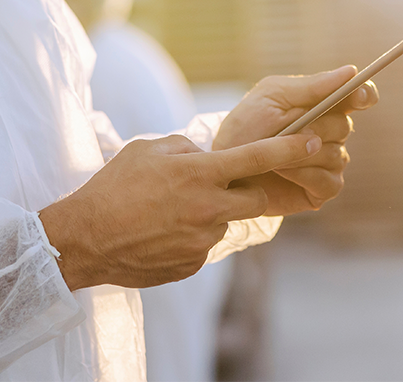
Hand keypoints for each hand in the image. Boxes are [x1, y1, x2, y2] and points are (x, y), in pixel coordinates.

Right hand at [39, 131, 321, 290]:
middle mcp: (210, 207)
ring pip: (228, 219)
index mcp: (200, 173)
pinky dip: (193, 232)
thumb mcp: (149, 149)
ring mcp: (204, 239)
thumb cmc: (115, 186)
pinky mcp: (194, 263)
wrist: (88, 238)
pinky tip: (163, 229)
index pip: (257, 156)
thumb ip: (186, 148)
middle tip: (230, 179)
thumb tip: (206, 154)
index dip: (290, 146)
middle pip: (257, 196)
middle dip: (254, 186)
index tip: (314, 138)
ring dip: (214, 210)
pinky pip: (206, 242)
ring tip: (172, 207)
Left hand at [213, 67, 378, 215]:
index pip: (358, 96)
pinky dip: (303, 174)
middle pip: (343, 125)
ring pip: (335, 154)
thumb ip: (310, 86)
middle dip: (313, 126)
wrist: (226, 166)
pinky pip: (329, 181)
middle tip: (285, 129)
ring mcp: (329, 160)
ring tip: (273, 152)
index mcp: (321, 103)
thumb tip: (350, 72)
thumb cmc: (246, 126)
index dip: (364, 95)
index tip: (359, 96)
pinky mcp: (323, 188)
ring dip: (300, 152)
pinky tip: (282, 169)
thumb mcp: (271, 97)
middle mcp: (331, 132)